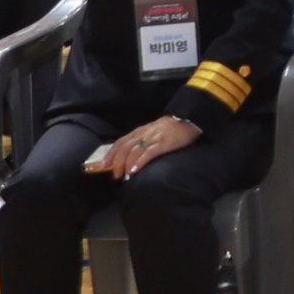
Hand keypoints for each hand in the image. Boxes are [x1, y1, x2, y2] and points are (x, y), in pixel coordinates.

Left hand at [89, 112, 205, 176]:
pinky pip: (148, 153)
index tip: (104, 165)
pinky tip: (135, 170)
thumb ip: (143, 139)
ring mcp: (152, 138)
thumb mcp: (153, 131)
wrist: (189, 118)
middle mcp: (143, 134)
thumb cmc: (171, 127)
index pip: (120, 142)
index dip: (111, 154)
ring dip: (126, 164)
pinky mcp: (162, 144)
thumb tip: (132, 154)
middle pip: (124, 148)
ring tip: (123, 175)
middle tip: (114, 174)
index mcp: (140, 131)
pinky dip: (139, 162)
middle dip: (117, 162)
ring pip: (133, 151)